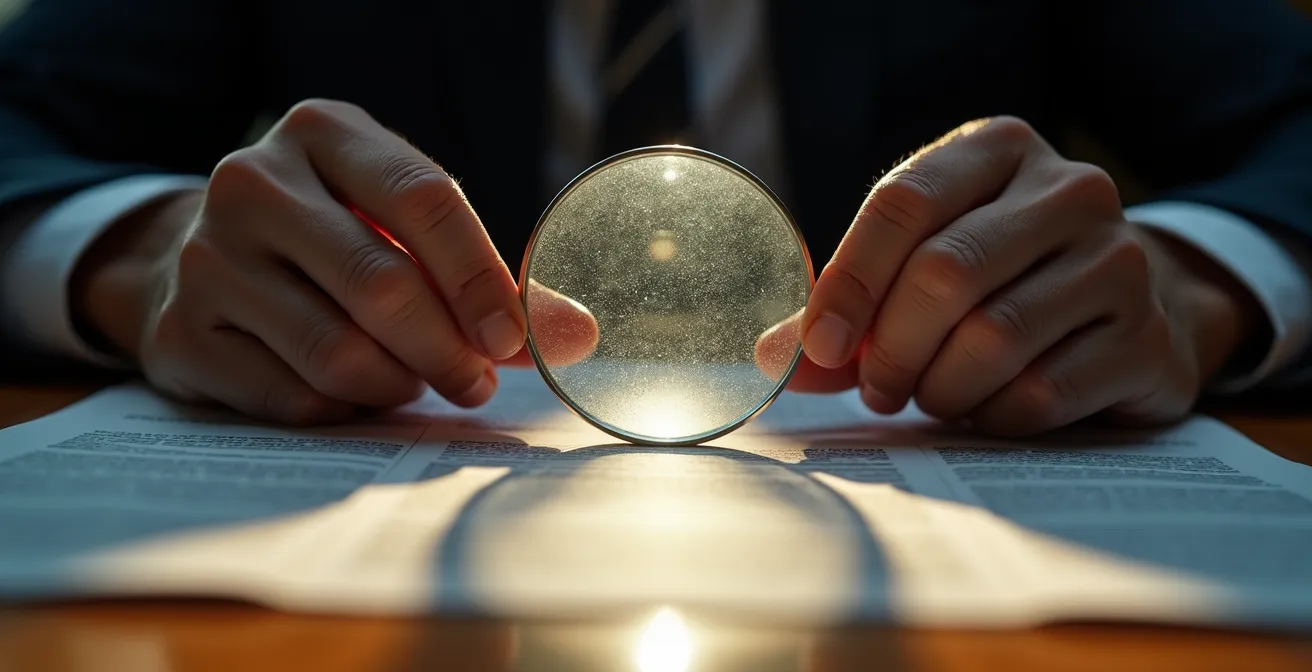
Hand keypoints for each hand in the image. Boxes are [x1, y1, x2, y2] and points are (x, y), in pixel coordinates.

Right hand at [73, 98, 595, 423]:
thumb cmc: (332, 237)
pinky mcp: (182, 333)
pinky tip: (356, 391)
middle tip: (477, 382)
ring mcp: (206, 258)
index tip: (514, 338)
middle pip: (380, 284)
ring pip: (336, 352)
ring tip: (413, 378)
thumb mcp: (399, 226)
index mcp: (321, 133)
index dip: (479, 277)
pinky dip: (344, 409)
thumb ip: (486, 278)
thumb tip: (578, 337)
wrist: (192, 259)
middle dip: (447, 349)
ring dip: (397, 383)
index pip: (423, 199)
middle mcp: (253, 183)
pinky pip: (293, 398)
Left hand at [792, 116, 1261, 435]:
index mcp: (998, 148)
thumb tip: (771, 359)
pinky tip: (990, 408)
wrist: (1136, 308)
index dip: (848, 282)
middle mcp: (1069, 190)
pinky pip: (1040, 393)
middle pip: (944, 274)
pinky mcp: (1147, 337)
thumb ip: (848, 306)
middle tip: (878, 388)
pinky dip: (993, 416)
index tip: (818, 345)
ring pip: (993, 339)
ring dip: (940, 388)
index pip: (902, 202)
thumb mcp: (924, 264)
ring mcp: (1120, 260)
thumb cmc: (1001, 281)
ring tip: (933, 395)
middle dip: (891, 349)